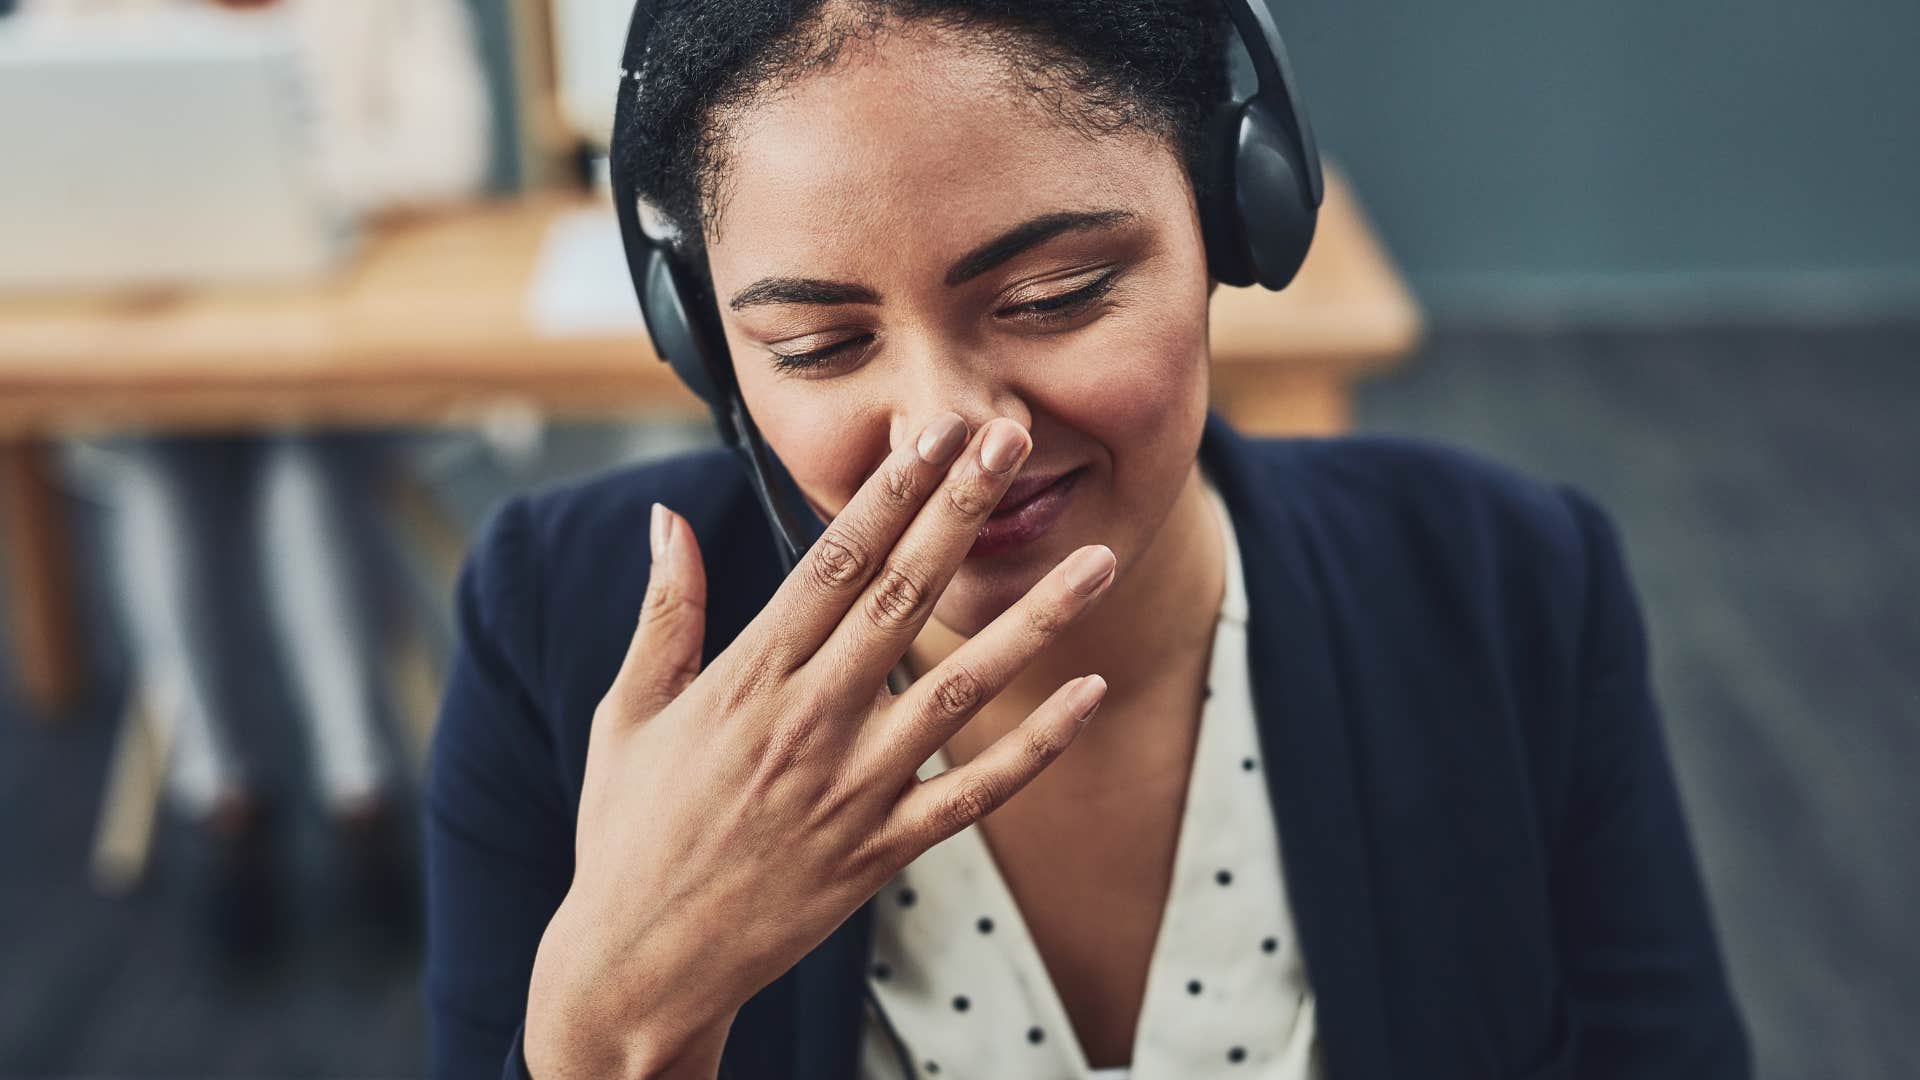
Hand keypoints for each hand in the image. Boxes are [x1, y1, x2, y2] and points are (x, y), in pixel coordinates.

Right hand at [522, 413, 1117, 1079]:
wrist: (639, 963)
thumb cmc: (629, 831)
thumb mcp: (628, 712)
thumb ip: (666, 614)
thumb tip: (667, 518)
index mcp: (747, 680)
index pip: (832, 562)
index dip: (891, 491)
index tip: (936, 432)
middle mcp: (807, 723)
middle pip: (903, 598)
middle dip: (962, 512)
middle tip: (1014, 440)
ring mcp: (851, 790)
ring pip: (959, 689)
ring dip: (1033, 622)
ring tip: (1098, 562)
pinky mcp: (880, 851)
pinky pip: (974, 792)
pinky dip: (1035, 747)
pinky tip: (1088, 694)